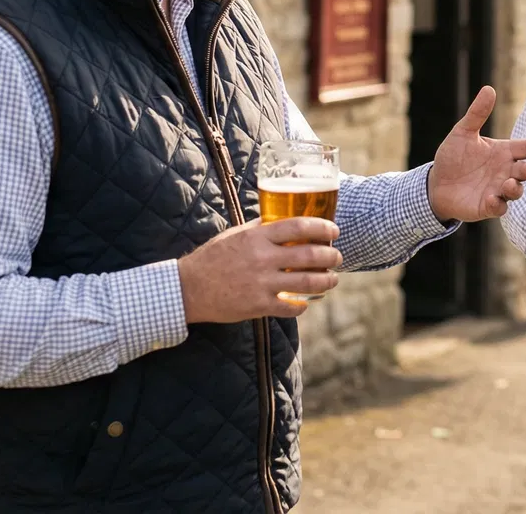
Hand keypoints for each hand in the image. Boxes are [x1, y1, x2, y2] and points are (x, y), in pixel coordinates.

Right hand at [179, 218, 341, 321]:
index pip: (299, 226)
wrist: (188, 288)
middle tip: (337, 257)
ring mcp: (261, 284)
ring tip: (333, 279)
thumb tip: (285, 217)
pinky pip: (291, 307)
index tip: (334, 231)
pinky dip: (303, 305)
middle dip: (331, 256)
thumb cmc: (213, 258)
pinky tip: (306, 302)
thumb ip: (261, 227)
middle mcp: (262, 259)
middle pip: (310, 255)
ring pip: (307, 283)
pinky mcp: (258, 306)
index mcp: (257, 237)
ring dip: (327, 281)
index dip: (322, 227)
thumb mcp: (236, 234)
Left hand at [427, 86, 525, 222]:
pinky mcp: (488, 206)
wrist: (436, 184)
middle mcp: (505, 171)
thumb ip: (477, 114)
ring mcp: (498, 190)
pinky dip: (498, 205)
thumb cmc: (453, 156)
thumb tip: (489, 88)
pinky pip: (499, 208)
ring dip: (515, 188)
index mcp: (503, 152)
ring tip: (508, 184)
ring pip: (516, 191)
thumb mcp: (463, 133)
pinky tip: (492, 199)